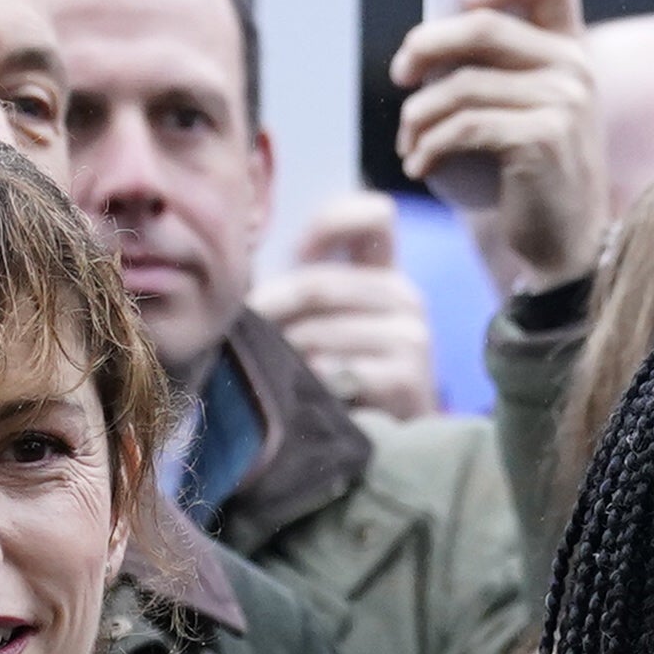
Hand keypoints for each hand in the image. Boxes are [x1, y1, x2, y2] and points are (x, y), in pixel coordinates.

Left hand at [253, 190, 446, 421]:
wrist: (391, 439)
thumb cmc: (341, 371)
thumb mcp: (326, 321)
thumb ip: (301, 288)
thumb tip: (242, 269)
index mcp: (385, 272)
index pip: (376, 215)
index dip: (332, 221)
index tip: (296, 251)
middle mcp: (405, 296)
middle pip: (319, 283)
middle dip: (272, 309)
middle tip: (248, 332)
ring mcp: (411, 337)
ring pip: (317, 333)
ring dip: (285, 356)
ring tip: (279, 373)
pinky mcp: (407, 378)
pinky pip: (332, 371)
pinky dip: (308, 386)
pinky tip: (310, 397)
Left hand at [390, 0, 604, 292]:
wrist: (561, 246)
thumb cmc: (524, 174)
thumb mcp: (516, 112)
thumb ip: (489, 68)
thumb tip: (422, 40)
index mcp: (571, 48)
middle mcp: (574, 67)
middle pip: (482, 25)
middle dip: (427, 46)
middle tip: (400, 74)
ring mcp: (564, 102)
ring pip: (462, 84)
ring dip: (419, 115)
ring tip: (408, 142)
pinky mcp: (543, 139)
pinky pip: (463, 126)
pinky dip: (428, 146)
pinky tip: (419, 166)